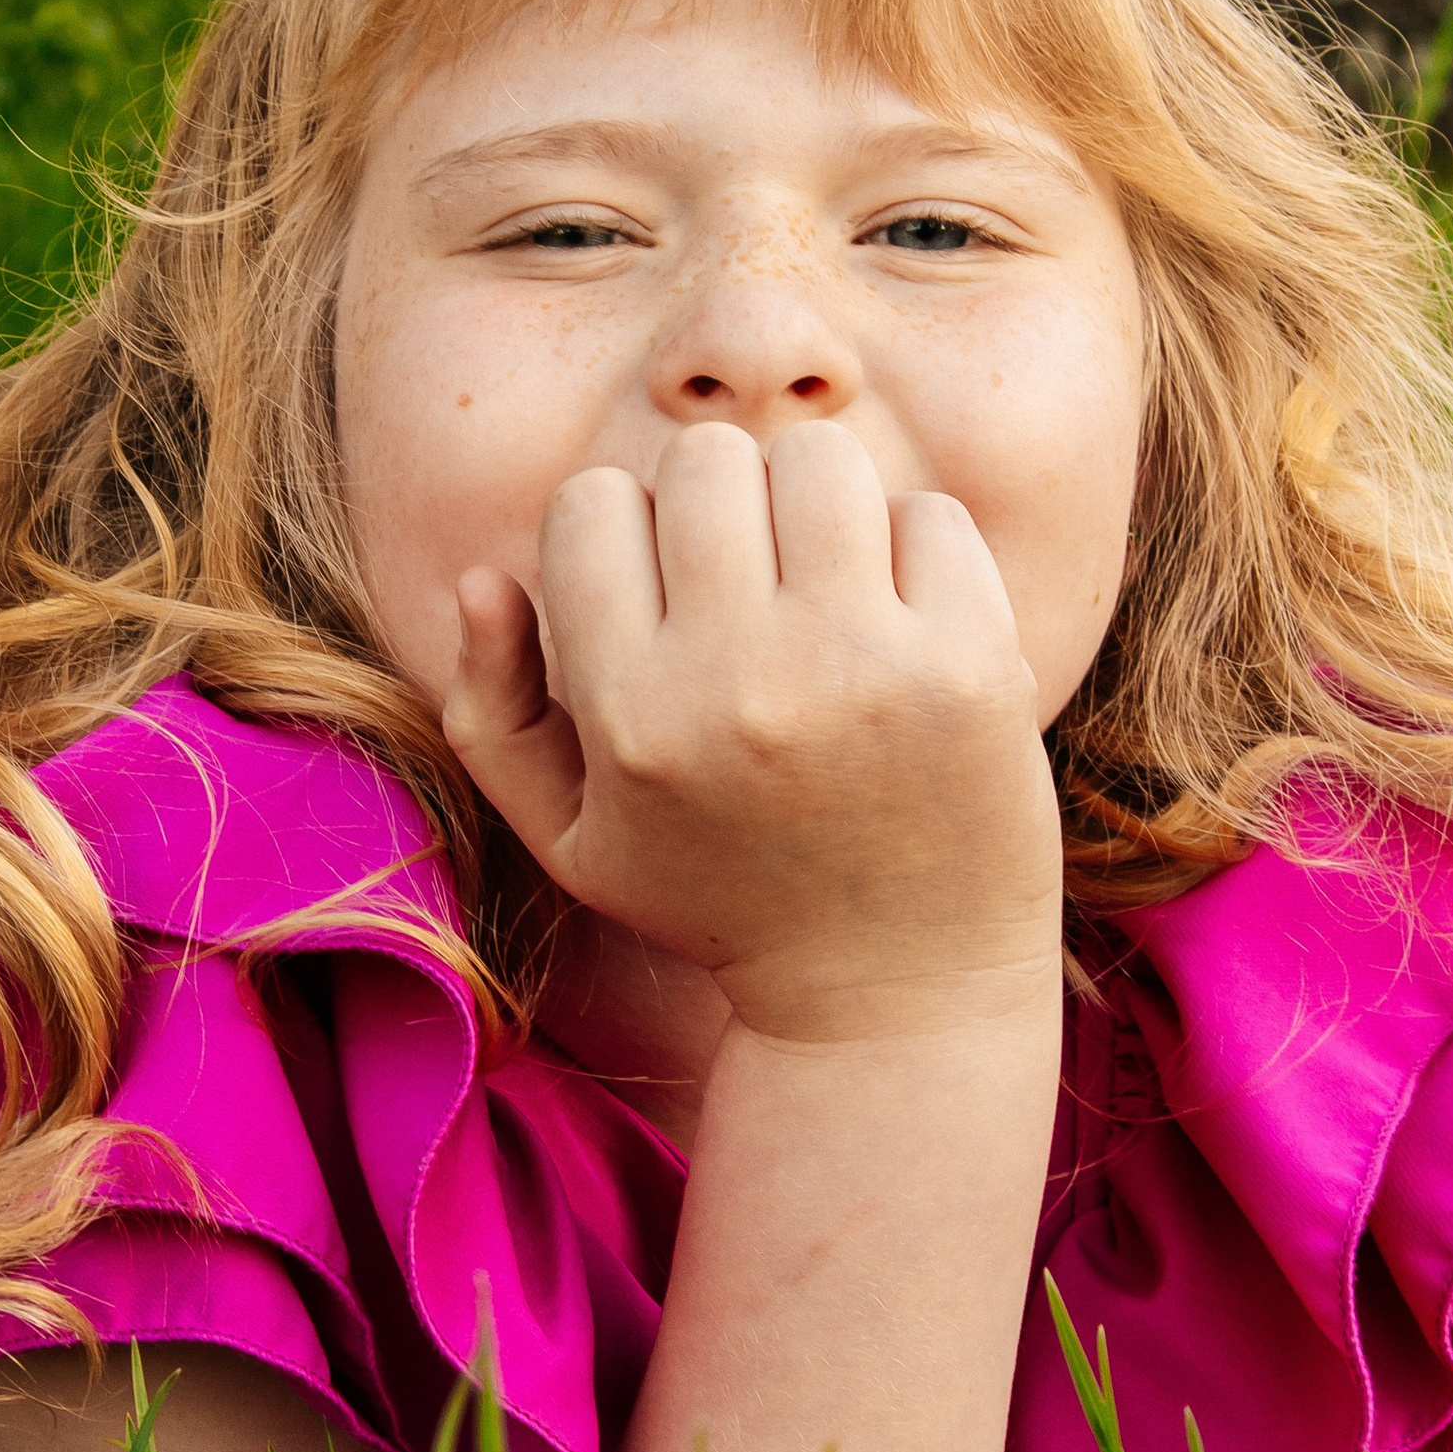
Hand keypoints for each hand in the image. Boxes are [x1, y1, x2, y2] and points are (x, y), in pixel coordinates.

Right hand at [442, 417, 1062, 1044]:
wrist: (893, 994)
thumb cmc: (719, 900)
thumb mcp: (572, 839)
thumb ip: (489, 712)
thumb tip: (480, 577)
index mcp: (632, 718)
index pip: (591, 503)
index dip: (622, 531)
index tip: (659, 592)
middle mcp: (739, 683)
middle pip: (705, 458)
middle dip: (719, 500)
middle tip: (749, 577)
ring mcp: (863, 668)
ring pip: (816, 457)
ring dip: (814, 501)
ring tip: (824, 578)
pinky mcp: (971, 664)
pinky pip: (928, 514)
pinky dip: (915, 550)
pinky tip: (903, 621)